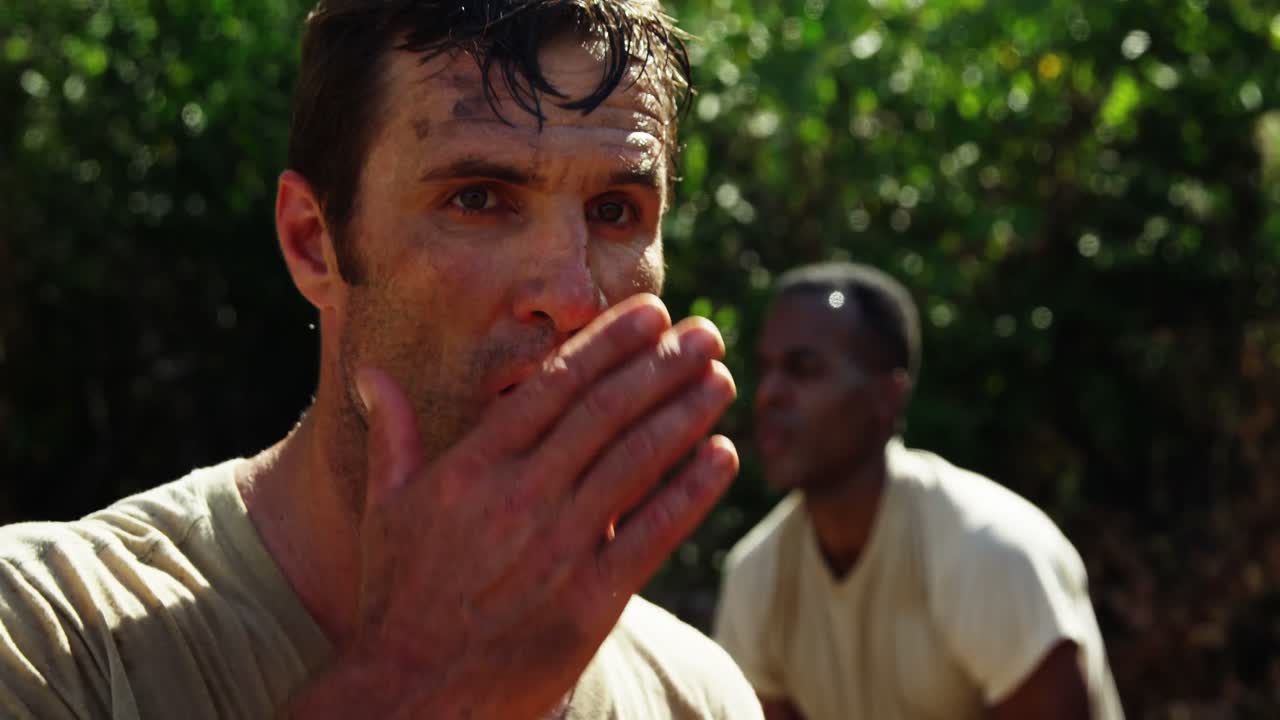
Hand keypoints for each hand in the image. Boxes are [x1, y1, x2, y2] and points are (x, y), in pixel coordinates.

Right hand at [289, 293, 737, 718]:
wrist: (411, 695)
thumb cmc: (397, 596)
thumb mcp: (384, 508)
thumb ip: (393, 434)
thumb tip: (373, 376)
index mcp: (472, 467)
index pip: (553, 386)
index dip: (608, 344)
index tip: (651, 313)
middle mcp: (519, 497)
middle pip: (607, 412)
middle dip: (663, 364)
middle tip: (707, 332)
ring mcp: (557, 549)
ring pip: (637, 461)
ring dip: (686, 413)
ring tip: (721, 378)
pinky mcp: (589, 602)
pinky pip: (653, 534)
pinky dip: (692, 491)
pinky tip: (722, 457)